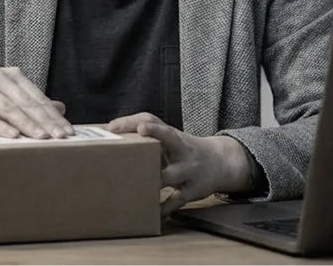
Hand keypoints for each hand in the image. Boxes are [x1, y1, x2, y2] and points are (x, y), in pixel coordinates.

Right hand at [0, 66, 73, 138]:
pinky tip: (12, 136)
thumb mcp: (3, 90)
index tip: (68, 130)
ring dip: (27, 124)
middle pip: (27, 102)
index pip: (37, 97)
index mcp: (11, 75)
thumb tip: (60, 108)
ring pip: (9, 108)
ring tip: (42, 138)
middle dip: (46, 121)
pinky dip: (0, 126)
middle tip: (61, 137)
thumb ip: (29, 99)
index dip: (53, 114)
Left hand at [108, 112, 251, 215]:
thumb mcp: (172, 140)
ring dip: (154, 180)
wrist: (220, 162)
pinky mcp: (193, 189)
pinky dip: (165, 207)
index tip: (118, 124)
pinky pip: (177, 199)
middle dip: (156, 133)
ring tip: (136, 187)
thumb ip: (149, 139)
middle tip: (140, 131)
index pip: (156, 122)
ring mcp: (189, 169)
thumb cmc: (184, 150)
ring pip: (170, 174)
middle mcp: (182, 149)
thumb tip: (112, 138)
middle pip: (170, 137)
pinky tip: (153, 213)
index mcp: (173, 136)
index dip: (138, 120)